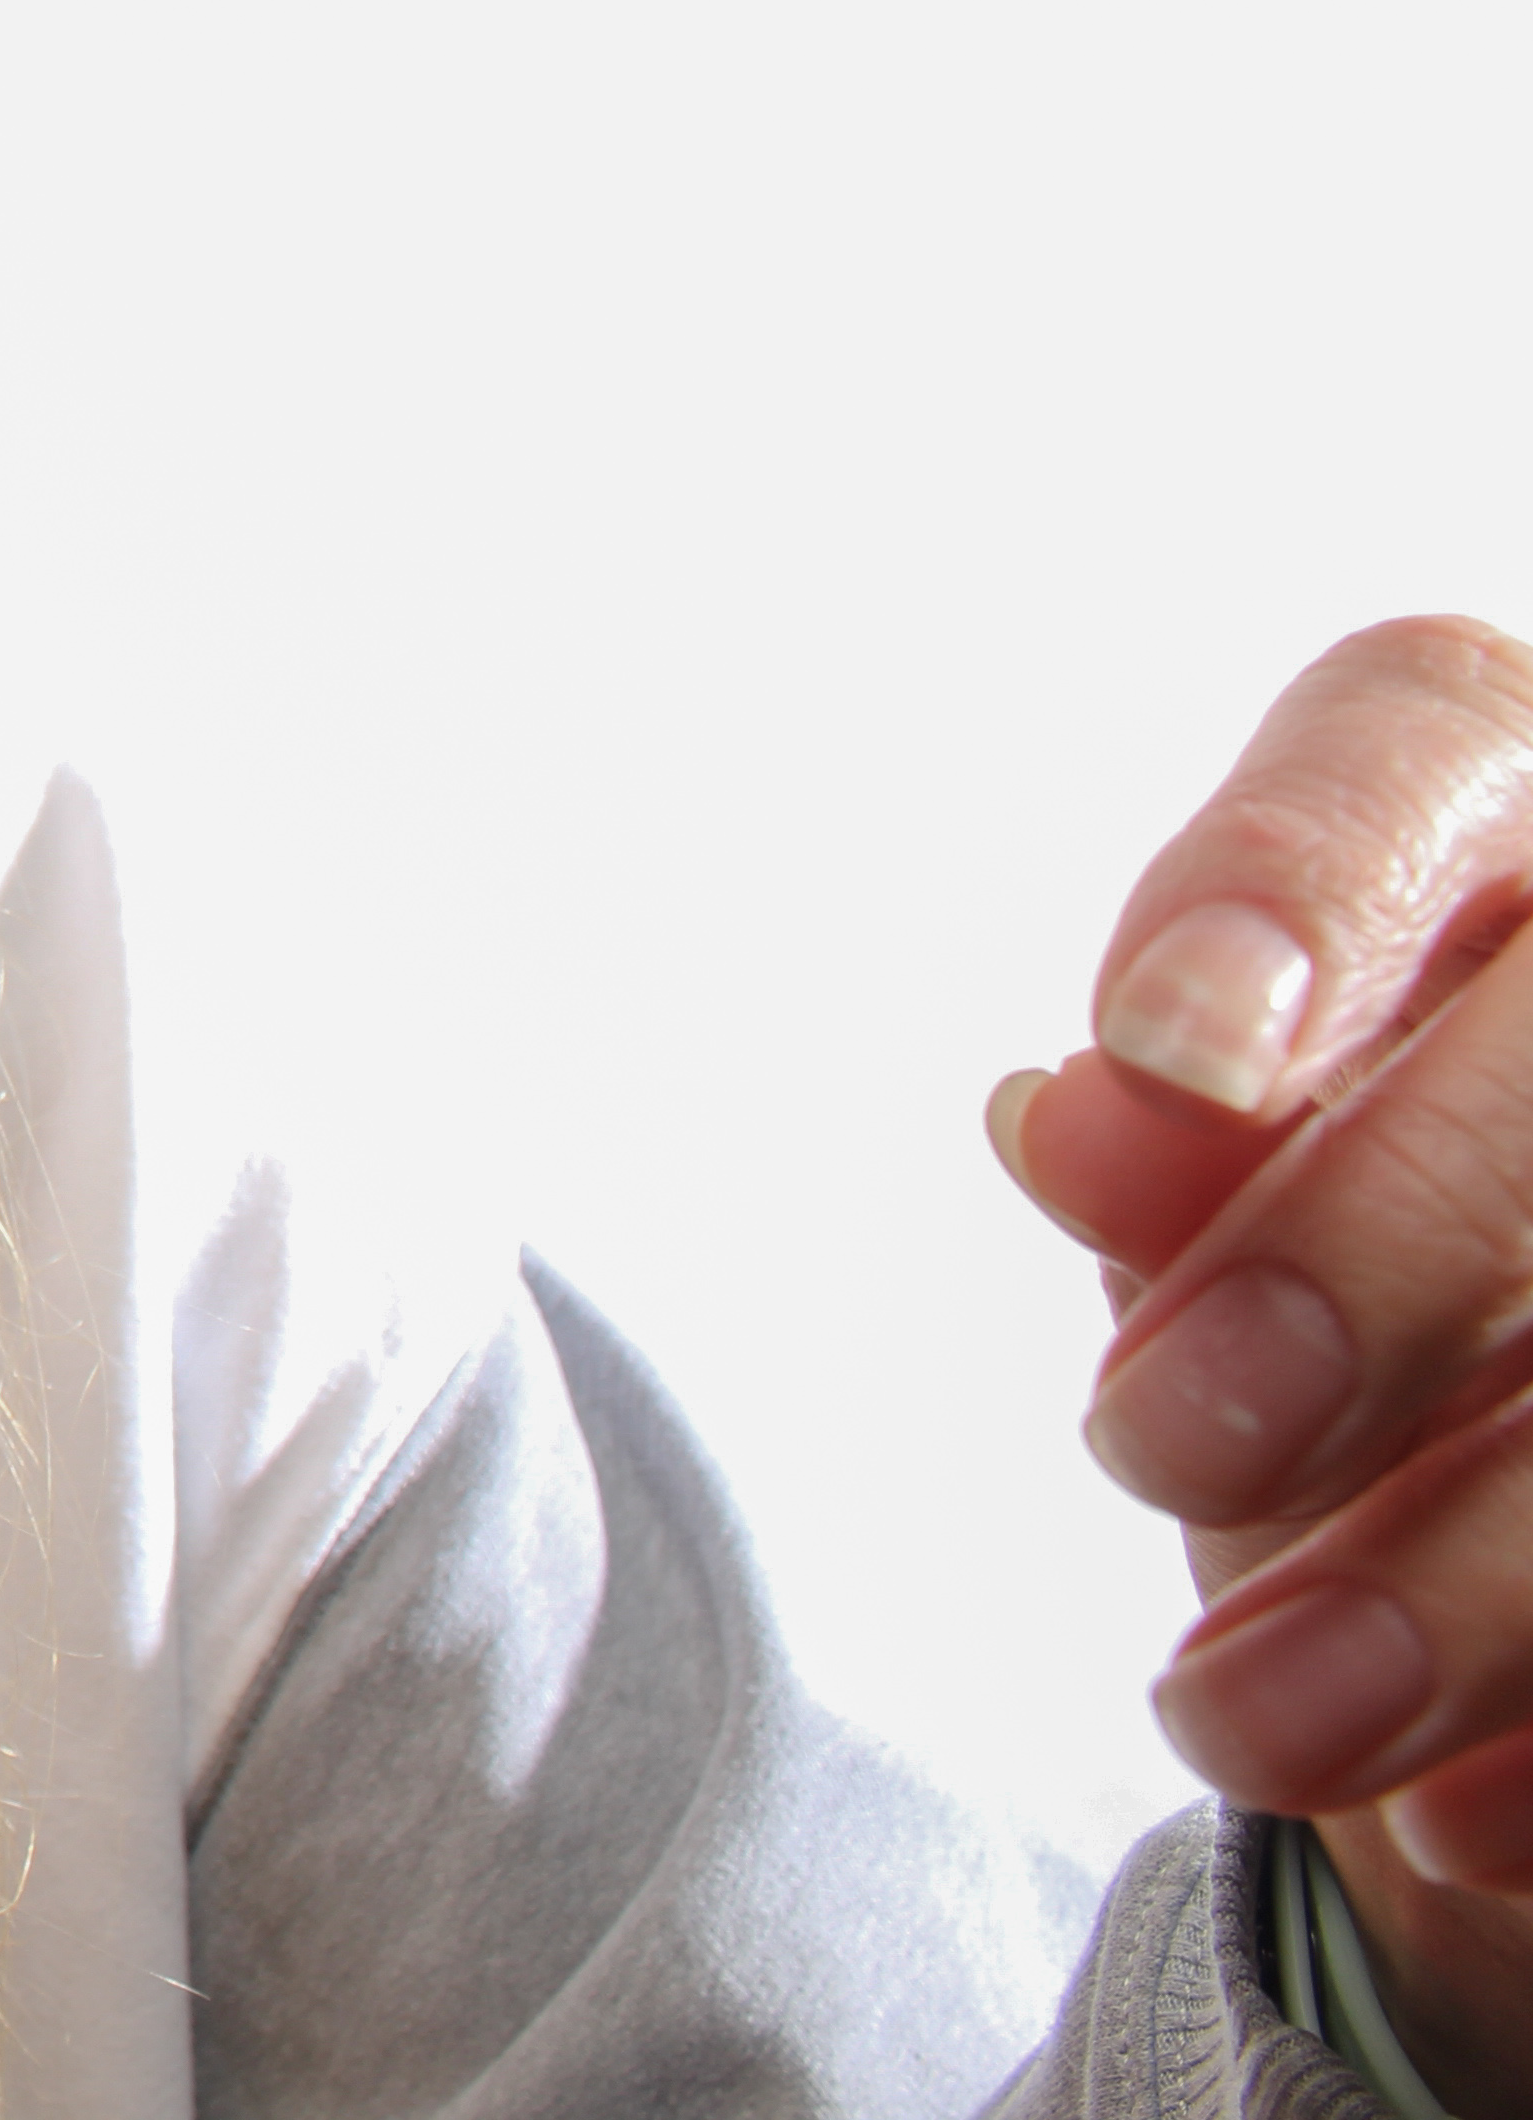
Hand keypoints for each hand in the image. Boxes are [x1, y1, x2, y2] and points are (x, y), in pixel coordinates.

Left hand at [993, 618, 1532, 2088]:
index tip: (1149, 1051)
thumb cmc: (1343, 1306)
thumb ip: (1169, 1166)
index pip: (1411, 735)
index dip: (1289, 872)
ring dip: (1472, 1567)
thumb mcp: (1231, 1237)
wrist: (1488, 1506)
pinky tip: (1478, 1831)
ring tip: (1241, 1725)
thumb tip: (1076, 1115)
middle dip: (1364, 1257)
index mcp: (1504, 820)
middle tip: (1153, 1446)